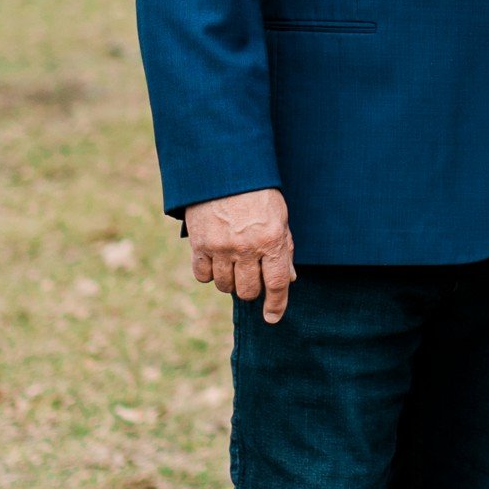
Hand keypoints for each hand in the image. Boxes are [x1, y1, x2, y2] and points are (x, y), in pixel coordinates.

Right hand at [184, 190, 296, 323]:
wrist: (224, 169)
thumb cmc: (258, 193)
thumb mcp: (279, 218)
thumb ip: (284, 249)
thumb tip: (289, 279)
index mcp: (272, 240)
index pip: (277, 284)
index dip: (276, 305)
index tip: (272, 318)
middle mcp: (247, 248)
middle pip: (248, 291)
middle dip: (251, 289)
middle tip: (251, 274)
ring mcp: (221, 247)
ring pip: (225, 287)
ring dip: (230, 282)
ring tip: (233, 265)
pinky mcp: (199, 244)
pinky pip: (202, 276)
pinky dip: (209, 273)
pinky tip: (215, 261)